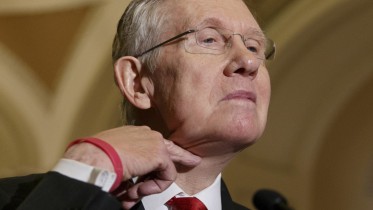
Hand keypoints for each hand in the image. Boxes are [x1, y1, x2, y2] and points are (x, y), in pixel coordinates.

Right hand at [64, 126, 200, 208]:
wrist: (94, 158)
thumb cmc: (96, 159)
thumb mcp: (114, 160)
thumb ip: (129, 168)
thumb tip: (131, 186)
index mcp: (134, 134)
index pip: (155, 143)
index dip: (165, 154)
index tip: (171, 159)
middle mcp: (146, 135)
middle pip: (171, 149)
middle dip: (182, 158)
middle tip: (194, 161)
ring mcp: (155, 143)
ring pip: (166, 168)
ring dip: (151, 185)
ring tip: (135, 192)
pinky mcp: (159, 154)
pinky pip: (167, 176)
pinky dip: (156, 187)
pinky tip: (140, 189)